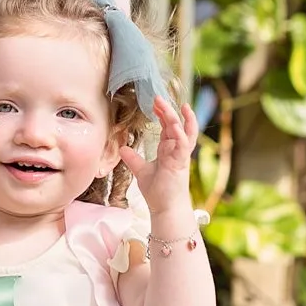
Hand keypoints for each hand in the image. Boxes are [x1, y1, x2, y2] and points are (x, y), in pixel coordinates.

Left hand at [117, 96, 197, 215]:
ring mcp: (180, 155)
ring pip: (182, 130)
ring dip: (176, 116)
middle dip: (167, 110)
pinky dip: (181, 133)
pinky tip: (175, 123)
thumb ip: (134, 159)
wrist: (165, 209)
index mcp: (169, 150)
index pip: (167, 127)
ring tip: (168, 104)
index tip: (154, 103)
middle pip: (175, 124)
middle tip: (157, 96)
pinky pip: (183, 144)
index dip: (162, 114)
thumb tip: (122, 148)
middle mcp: (176, 150)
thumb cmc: (158, 192)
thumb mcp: (141, 171)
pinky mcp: (181, 163)